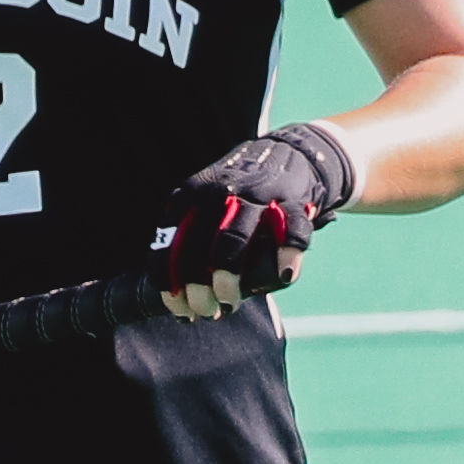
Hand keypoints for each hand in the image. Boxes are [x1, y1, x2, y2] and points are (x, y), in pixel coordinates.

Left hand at [144, 125, 358, 316]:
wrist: (288, 153)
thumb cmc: (238, 197)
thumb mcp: (205, 206)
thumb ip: (191, 244)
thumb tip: (180, 306)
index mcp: (192, 195)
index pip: (170, 245)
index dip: (170, 283)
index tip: (179, 309)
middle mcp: (219, 192)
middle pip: (199, 247)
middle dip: (199, 289)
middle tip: (206, 310)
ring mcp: (256, 195)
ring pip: (235, 241)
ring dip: (230, 281)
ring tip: (229, 302)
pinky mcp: (293, 201)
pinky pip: (290, 234)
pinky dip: (285, 260)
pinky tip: (281, 277)